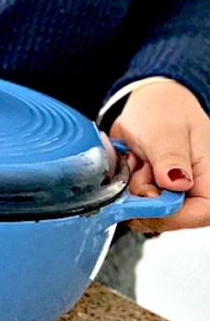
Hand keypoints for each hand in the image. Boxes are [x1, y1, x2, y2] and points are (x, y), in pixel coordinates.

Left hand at [110, 81, 209, 232]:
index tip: (144, 194)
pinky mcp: (152, 194)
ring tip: (139, 160)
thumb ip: (171, 158)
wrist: (150, 103)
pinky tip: (132, 165)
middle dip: (142, 195)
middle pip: (165, 217)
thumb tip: (177, 183)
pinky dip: (124, 186)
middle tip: (142, 164)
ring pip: (142, 212)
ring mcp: (171, 196)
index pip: (197, 214)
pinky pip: (130, 203)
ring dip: (130, 188)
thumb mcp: (167, 131)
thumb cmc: (167, 111)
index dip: (166, 212)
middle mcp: (194, 192)